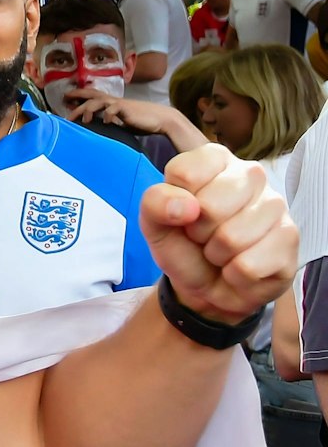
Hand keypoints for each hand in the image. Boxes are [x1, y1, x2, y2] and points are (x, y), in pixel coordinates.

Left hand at [68, 88, 200, 146]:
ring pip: (98, 101)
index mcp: (111, 103)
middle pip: (91, 95)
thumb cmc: (142, 122)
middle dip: (77, 98)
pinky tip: (104, 122)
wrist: (162, 119)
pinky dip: (107, 115)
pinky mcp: (127, 109)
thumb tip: (97, 128)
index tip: (65, 99)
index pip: (92, 95)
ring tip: (81, 120)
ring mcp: (119, 104)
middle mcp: (113, 101)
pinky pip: (113, 109)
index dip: (78, 95)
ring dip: (87, 109)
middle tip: (65, 105)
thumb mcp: (122, 122)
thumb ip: (110, 122)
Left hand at [141, 144, 297, 323]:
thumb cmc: (184, 244)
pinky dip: (235, 274)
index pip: (185, 173)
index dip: (175, 203)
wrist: (209, 286)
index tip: (183, 213)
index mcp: (215, 160)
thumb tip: (185, 207)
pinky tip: (239, 266)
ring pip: (232, 238)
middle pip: (210, 206)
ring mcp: (276, 205)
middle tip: (203, 236)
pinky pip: (249, 265)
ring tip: (221, 251)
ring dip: (217, 255)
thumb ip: (156, 203)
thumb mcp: (155, 223)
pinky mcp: (290, 238)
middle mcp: (251, 174)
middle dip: (198, 232)